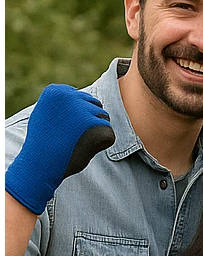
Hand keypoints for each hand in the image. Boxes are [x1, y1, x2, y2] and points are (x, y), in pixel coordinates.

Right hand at [6, 84, 115, 214]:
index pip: (82, 99)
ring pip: (103, 118)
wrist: (40, 164)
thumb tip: (73, 96)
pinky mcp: (93, 122)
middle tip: (70, 137)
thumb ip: (60, 104)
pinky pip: (109, 133)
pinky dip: (101, 144)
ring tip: (76, 142)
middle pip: (95, 106)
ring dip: (95, 132)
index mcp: (56, 91)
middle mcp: (68, 94)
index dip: (75, 119)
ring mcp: (82, 107)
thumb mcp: (45, 116)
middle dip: (88, 123)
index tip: (62, 128)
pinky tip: (84, 148)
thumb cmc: (42, 145)